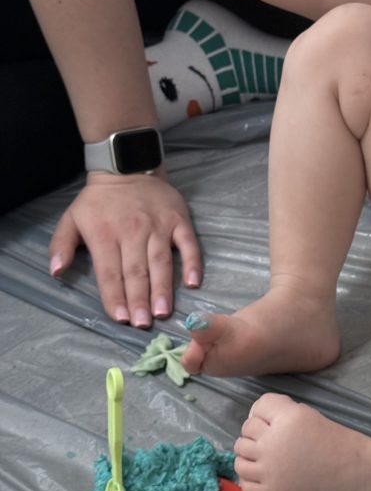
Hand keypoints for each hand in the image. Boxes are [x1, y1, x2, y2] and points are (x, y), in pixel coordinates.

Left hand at [48, 173, 200, 326]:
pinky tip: (192, 282)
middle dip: (139, 300)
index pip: (109, 272)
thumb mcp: (71, 218)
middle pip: (136, 271)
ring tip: (163, 311)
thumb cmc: (98, 200)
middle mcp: (133, 231)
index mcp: (105, 234)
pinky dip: (192, 262)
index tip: (120, 318)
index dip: (115, 297)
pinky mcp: (179, 219)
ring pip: (161, 261)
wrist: (127, 166)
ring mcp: (158, 225)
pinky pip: (188, 243)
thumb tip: (56, 272)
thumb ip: (61, 245)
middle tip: (143, 324)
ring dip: (163, 288)